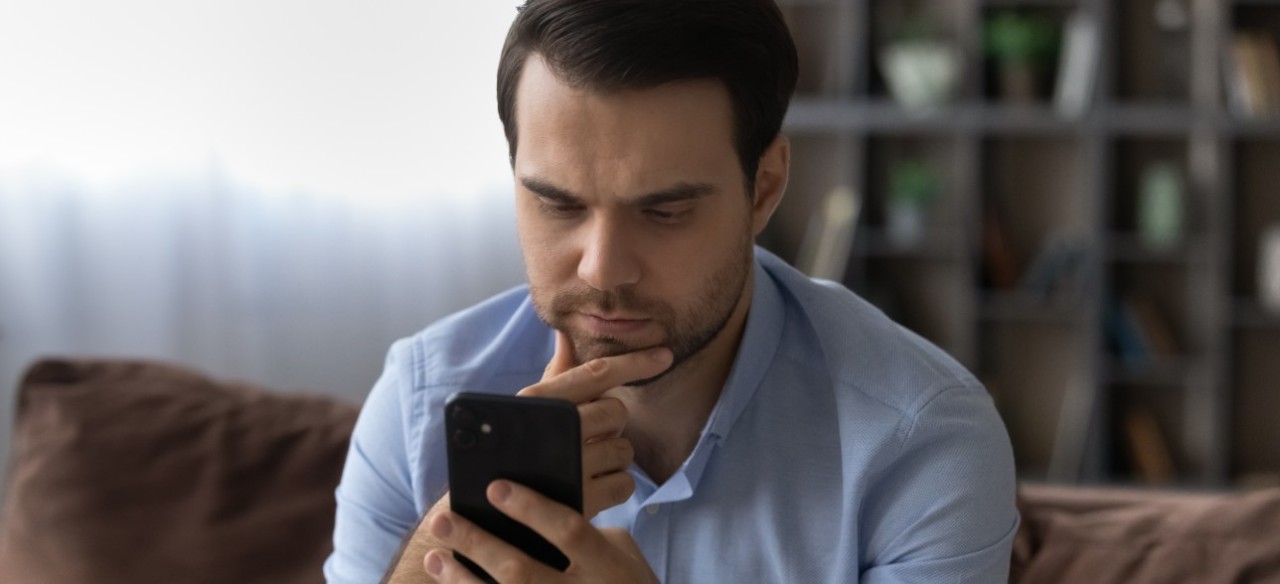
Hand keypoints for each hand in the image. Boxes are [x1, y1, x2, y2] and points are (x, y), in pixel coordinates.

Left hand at [423, 480, 658, 583]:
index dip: (532, 509)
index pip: (568, 531)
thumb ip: (591, 533)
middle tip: (444, 518)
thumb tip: (540, 508)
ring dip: (462, 579)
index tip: (496, 487)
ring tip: (435, 556)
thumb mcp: (625, 557)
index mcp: (606, 567)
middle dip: (478, 542)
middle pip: (520, 571)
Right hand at [518, 331, 670, 517]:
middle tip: (588, 436)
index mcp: (538, 402)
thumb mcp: (527, 409)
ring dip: (611, 457)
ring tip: (584, 464)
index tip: (665, 355)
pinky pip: (625, 483)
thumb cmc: (514, 449)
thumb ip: (556, 372)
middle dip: (609, 424)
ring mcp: (570, 469)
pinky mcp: (582, 503)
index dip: (635, 362)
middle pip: (616, 412)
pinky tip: (592, 486)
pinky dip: (615, 485)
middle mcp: (555, 431)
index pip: (597, 373)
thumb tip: (565, 332)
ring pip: (624, 449)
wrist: (488, 511)